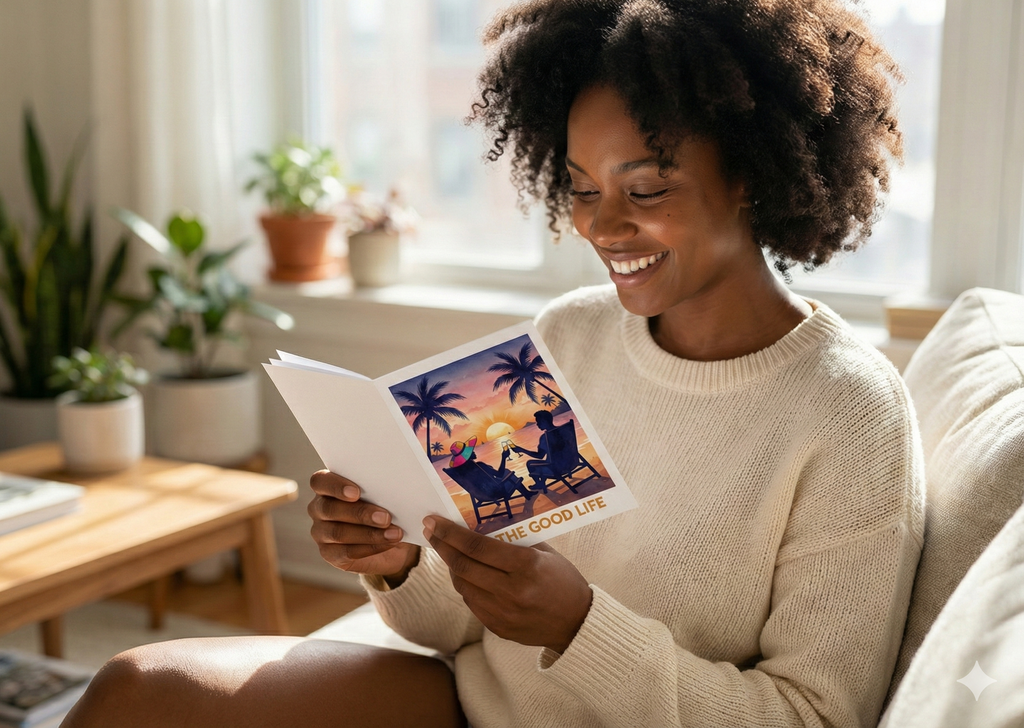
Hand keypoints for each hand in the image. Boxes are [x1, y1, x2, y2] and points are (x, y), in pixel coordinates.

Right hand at [308, 470, 419, 582]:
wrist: (394, 538)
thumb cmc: (387, 506)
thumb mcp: (387, 494)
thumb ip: (385, 488)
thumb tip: (401, 489)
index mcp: (328, 486)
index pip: (320, 481)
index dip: (336, 486)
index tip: (357, 492)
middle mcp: (319, 508)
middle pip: (330, 509)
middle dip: (360, 513)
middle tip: (386, 517)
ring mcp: (321, 532)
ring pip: (338, 533)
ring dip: (369, 533)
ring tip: (395, 533)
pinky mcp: (330, 553)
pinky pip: (346, 552)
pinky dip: (370, 548)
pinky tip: (389, 543)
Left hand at [423, 516, 591, 653]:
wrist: (577, 623)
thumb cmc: (563, 580)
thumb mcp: (545, 552)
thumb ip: (514, 541)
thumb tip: (479, 524)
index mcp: (526, 566)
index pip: (477, 547)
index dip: (450, 533)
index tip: (433, 522)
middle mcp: (511, 591)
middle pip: (463, 566)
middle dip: (441, 546)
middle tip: (430, 531)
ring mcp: (502, 612)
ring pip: (462, 585)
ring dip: (451, 566)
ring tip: (447, 550)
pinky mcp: (497, 627)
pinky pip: (471, 602)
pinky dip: (465, 585)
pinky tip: (465, 573)